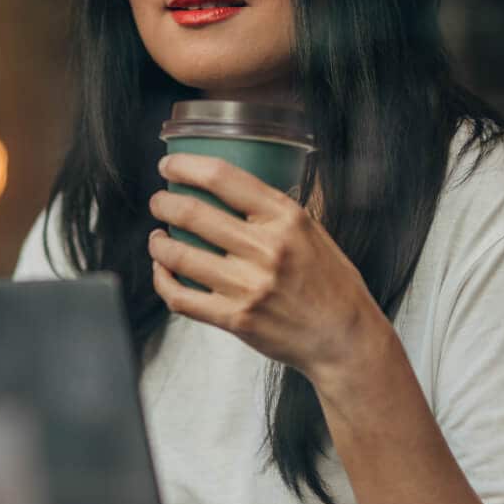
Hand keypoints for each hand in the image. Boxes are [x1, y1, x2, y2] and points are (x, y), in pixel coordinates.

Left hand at [147, 153, 382, 383]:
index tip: (169, 166)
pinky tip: (163, 271)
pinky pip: (181, 297)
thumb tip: (236, 189)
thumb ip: (277, 212)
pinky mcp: (235, 319)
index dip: (186, 166)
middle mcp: (266, 249)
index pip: (223, 178)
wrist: (345, 338)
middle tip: (159, 202)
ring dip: (159, 243)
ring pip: (179, 255)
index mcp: (286, 218)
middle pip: (192, 213)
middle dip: (163, 203)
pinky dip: (163, 281)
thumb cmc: (331, 284)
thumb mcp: (314, 231)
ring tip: (159, 237)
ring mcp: (248, 286)